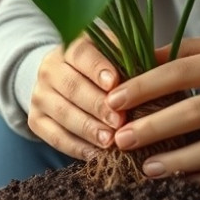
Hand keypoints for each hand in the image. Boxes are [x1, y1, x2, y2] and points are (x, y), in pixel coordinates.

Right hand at [28, 35, 124, 159]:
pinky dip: (76, 147)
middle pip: (72, 86)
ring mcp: (40, 94)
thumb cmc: (100, 66)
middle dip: (97, 105)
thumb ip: (133, 58)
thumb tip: (165, 62)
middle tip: (120, 121)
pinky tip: (96, 154)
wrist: (61, 77)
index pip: (82, 54)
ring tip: (110, 141)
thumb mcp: (113, 54)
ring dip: (88, 129)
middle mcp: (50, 67)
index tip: (114, 83)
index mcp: (72, 46)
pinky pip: (54, 137)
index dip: (97, 68)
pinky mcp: (35, 120)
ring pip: (62, 113)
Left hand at [105, 34, 199, 188]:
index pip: (182, 71)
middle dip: (153, 129)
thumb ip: (187, 50)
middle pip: (196, 113)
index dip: (145, 86)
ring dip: (176, 162)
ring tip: (147, 167)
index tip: (115, 100)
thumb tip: (139, 57)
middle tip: (121, 139)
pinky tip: (184, 178)